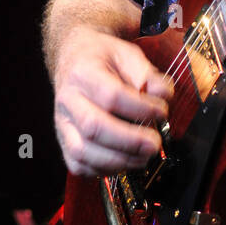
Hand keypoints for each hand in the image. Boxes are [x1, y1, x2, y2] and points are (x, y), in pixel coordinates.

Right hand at [53, 27, 173, 176]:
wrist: (74, 59)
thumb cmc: (103, 59)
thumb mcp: (128, 54)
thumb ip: (149, 75)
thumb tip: (163, 96)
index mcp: (83, 73)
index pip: (111, 95)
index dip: (140, 108)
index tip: (161, 111)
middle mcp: (68, 100)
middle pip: (93, 127)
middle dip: (129, 141)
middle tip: (154, 144)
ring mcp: (62, 123)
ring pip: (82, 152)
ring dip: (119, 160)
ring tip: (144, 157)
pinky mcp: (64, 143)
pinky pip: (79, 166)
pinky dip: (104, 171)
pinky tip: (125, 162)